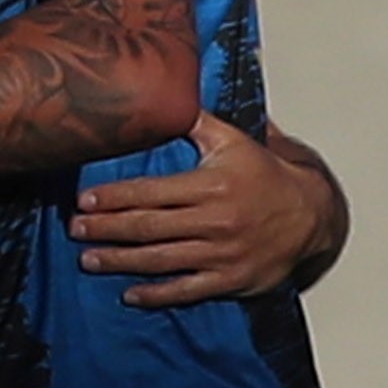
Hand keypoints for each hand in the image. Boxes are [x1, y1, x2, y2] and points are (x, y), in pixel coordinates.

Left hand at [69, 112, 336, 306]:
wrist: (313, 215)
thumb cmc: (267, 175)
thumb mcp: (235, 141)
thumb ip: (197, 122)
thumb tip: (168, 92)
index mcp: (210, 185)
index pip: (150, 193)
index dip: (114, 198)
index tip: (84, 200)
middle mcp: (213, 221)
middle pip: (148, 227)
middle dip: (106, 229)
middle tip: (74, 229)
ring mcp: (221, 253)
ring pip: (161, 260)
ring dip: (120, 262)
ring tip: (88, 259)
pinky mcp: (230, 279)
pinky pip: (188, 290)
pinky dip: (157, 294)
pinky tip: (130, 295)